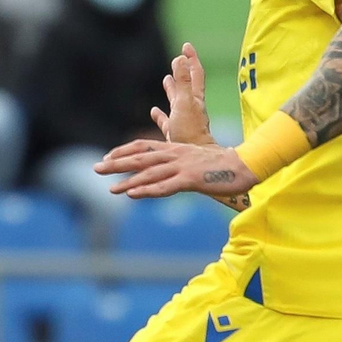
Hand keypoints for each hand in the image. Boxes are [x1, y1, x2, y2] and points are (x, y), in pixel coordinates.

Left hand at [95, 137, 254, 200]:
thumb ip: (180, 162)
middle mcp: (175, 154)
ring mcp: (182, 166)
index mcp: (175, 148)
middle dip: (117, 164)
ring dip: (127, 181)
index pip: (143, 147)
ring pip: (149, 173)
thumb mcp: (195, 159)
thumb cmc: (221, 164)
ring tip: (110, 188)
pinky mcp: (191, 180)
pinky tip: (133, 194)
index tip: (108, 157)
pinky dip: (147, 190)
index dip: (124, 151)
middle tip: (96, 168)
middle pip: (139, 158)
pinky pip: (165, 186)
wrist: (245, 164)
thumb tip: (170, 170)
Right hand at [151, 42, 212, 146]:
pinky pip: (167, 121)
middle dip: (182, 71)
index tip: (186, 45)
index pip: (195, 74)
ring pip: (176, 102)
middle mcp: (190, 109)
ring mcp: (183, 122)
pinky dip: (160, 115)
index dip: (191, 59)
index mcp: (194, 99)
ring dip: (171, 90)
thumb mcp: (184, 103)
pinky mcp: (175, 135)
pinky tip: (154, 111)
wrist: (195, 164)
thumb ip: (182, 82)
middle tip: (178, 58)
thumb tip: (180, 57)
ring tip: (166, 79)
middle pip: (186, 85)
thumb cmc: (191, 133)